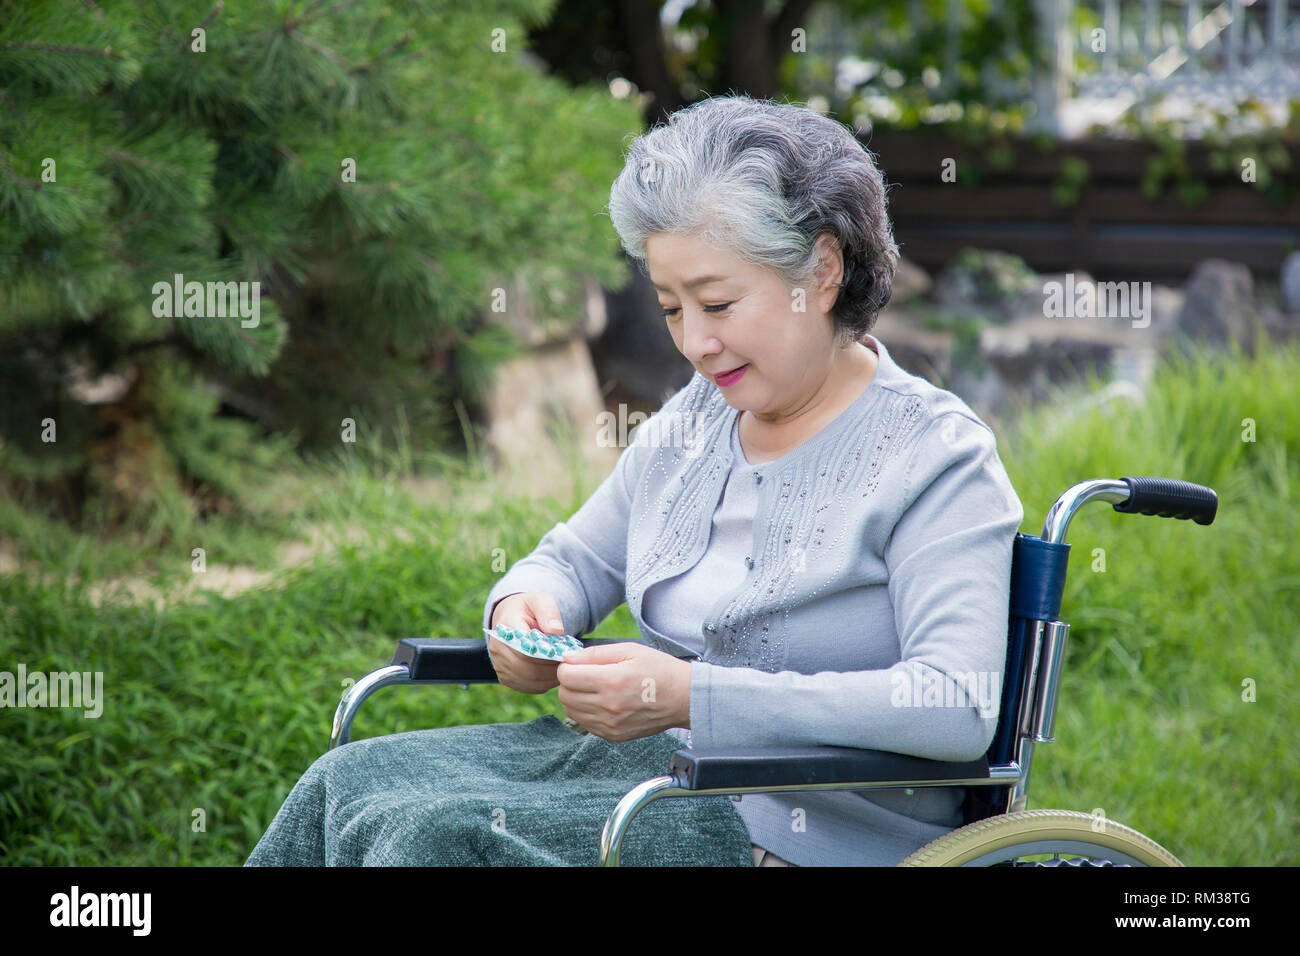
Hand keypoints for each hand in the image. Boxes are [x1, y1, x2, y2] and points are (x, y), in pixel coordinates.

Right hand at [487, 592, 565, 694]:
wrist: (511, 617)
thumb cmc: (529, 608)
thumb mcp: (540, 600)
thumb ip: (549, 611)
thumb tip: (556, 630)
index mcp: (505, 627)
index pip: (525, 648)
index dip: (546, 654)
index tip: (562, 652)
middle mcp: (497, 648)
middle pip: (525, 668)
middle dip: (549, 668)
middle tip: (567, 664)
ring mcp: (499, 665)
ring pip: (527, 680)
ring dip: (548, 678)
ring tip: (562, 669)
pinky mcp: (505, 677)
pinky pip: (526, 687)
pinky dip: (542, 684)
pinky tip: (552, 675)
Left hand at [555, 642, 691, 741]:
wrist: (684, 698)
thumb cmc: (659, 670)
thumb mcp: (630, 650)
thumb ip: (595, 653)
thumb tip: (567, 658)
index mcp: (611, 681)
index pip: (566, 676)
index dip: (568, 666)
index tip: (578, 663)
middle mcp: (608, 706)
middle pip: (564, 695)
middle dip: (570, 682)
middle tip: (585, 674)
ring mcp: (610, 724)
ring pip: (571, 711)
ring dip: (576, 698)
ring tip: (594, 688)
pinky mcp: (614, 735)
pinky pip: (585, 724)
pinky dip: (586, 712)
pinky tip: (602, 702)